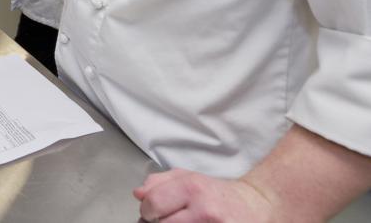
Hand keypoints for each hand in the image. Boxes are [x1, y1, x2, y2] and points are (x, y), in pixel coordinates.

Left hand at [134, 169, 274, 222]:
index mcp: (193, 188)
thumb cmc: (220, 194)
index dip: (146, 210)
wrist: (257, 207)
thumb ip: (159, 182)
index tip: (151, 212)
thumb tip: (139, 193)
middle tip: (164, 220)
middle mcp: (204, 210)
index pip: (153, 203)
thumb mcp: (189, 178)